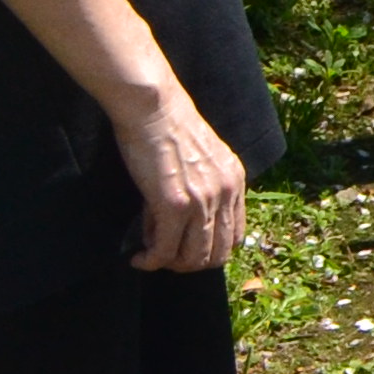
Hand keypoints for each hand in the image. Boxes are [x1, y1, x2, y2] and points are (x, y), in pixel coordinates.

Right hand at [109, 78, 246, 271]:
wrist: (155, 109)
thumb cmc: (171, 130)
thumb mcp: (204, 159)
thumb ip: (206, 188)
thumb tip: (185, 225)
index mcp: (235, 181)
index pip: (235, 236)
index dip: (210, 251)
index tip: (184, 250)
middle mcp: (225, 192)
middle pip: (217, 254)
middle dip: (189, 264)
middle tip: (165, 258)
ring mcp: (202, 200)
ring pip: (193, 258)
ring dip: (169, 265)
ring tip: (150, 257)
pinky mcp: (174, 204)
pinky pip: (164, 250)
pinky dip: (150, 261)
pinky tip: (138, 258)